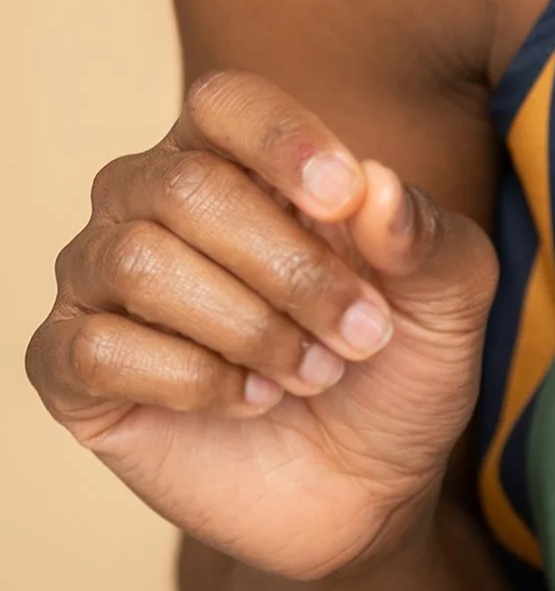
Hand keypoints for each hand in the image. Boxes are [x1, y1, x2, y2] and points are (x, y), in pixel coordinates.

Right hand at [25, 71, 496, 581]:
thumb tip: (375, 184)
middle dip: (290, 269)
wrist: (361, 487)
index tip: (343, 199)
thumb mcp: (448, 295)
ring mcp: (100, 281)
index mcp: (235, 154)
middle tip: (358, 333)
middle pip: (187, 188)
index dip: (281, 140)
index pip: (226, 102)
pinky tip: (244, 399)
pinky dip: (190, 380)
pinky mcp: (70, 367)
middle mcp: (149, 200)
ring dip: (248, 328)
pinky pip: (99, 348)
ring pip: (140, 263)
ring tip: (308, 372)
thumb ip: (425, 233)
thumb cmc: (396, 363)